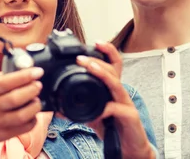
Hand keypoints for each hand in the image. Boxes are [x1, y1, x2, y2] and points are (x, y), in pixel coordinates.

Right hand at [0, 67, 43, 158]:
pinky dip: (33, 119)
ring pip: (24, 114)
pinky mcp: (6, 133)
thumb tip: (19, 72)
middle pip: (18, 97)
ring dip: (35, 105)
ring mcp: (0, 121)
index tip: (38, 71)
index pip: (9, 81)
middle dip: (33, 89)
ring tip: (36, 100)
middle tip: (38, 85)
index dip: (26, 75)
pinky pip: (26, 127)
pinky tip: (32, 114)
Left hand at [77, 42, 154, 158]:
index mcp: (112, 89)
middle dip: (97, 61)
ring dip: (102, 74)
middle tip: (80, 58)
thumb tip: (59, 109)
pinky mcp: (130, 117)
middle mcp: (120, 93)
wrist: (130, 149)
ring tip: (89, 68)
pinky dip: (108, 108)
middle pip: (112, 70)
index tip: (96, 42)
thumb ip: (79, 110)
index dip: (107, 51)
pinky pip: (119, 109)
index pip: (113, 65)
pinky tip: (99, 110)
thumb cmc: (113, 127)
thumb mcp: (93, 116)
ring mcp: (127, 104)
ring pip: (116, 84)